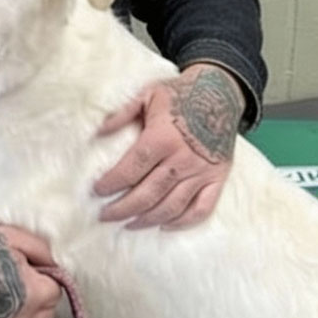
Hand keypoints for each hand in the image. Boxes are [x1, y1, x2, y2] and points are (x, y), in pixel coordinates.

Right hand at [0, 203, 61, 317]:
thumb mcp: (13, 236)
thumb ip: (42, 250)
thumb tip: (53, 263)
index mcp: (32, 293)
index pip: (57, 290)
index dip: (49, 274)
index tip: (35, 265)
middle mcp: (20, 317)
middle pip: (48, 313)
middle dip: (44, 295)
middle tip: (27, 275)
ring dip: (30, 310)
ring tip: (12, 288)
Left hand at [93, 63, 244, 229]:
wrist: (221, 92)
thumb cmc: (180, 94)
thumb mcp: (147, 94)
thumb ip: (122, 113)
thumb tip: (98, 133)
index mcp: (163, 137)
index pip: (131, 169)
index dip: (112, 183)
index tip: (97, 191)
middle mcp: (182, 159)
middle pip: (148, 194)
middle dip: (122, 208)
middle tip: (105, 215)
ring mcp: (202, 171)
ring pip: (171, 206)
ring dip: (147, 219)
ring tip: (129, 224)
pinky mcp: (218, 178)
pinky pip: (202, 209)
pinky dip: (183, 222)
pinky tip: (165, 225)